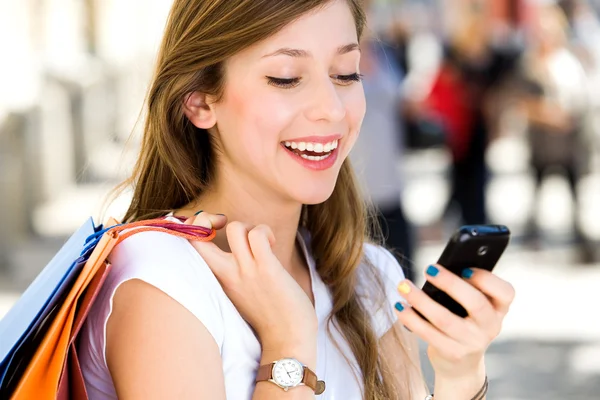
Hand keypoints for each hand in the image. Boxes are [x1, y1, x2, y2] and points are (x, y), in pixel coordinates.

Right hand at [185, 212, 317, 350]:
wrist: (287, 341)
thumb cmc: (268, 316)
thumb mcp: (239, 293)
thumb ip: (233, 274)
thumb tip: (238, 249)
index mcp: (217, 280)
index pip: (189, 247)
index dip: (193, 228)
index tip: (211, 228)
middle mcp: (226, 274)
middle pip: (196, 236)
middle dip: (204, 219)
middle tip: (223, 225)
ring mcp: (246, 271)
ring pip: (236, 228)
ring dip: (250, 228)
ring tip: (261, 243)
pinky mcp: (267, 269)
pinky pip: (258, 234)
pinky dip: (265, 232)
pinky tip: (272, 246)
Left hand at [394, 264, 514, 378]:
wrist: (462, 365)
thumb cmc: (464, 321)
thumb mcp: (473, 307)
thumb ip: (465, 288)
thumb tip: (438, 268)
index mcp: (499, 309)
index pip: (505, 292)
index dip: (487, 279)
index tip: (465, 268)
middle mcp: (491, 327)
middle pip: (475, 303)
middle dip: (450, 283)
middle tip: (429, 269)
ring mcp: (472, 342)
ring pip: (444, 318)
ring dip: (420, 299)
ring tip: (403, 285)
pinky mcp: (452, 353)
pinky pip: (428, 333)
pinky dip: (410, 318)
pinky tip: (399, 306)